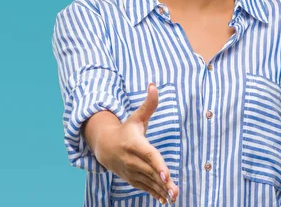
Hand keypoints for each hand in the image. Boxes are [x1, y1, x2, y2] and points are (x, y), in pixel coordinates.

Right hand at [94, 83, 178, 203]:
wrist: (104, 145)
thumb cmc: (126, 129)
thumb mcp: (137, 117)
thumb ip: (148, 104)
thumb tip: (154, 85)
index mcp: (134, 143)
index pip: (148, 154)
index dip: (157, 164)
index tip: (166, 174)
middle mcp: (131, 159)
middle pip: (150, 172)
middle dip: (163, 182)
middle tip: (176, 192)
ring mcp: (130, 171)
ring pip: (148, 182)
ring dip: (161, 190)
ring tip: (174, 197)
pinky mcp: (131, 178)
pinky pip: (144, 188)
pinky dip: (154, 194)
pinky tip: (165, 200)